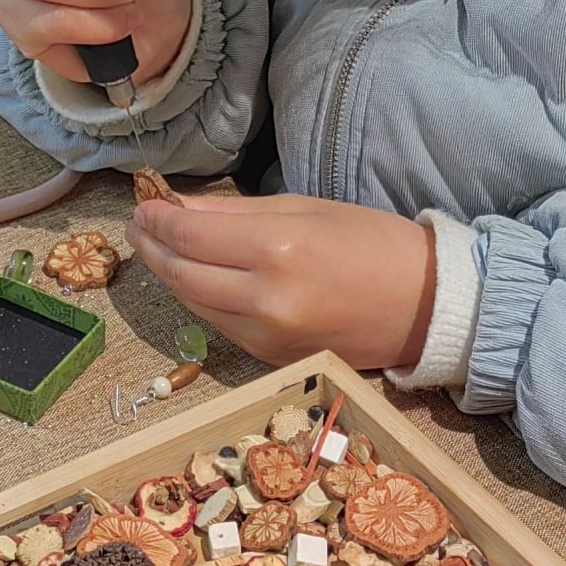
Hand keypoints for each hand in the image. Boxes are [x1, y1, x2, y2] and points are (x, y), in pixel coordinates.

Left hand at [128, 192, 436, 372]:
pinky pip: (221, 326)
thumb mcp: (306, 209)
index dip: (159, 221)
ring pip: (195, 305)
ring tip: (157, 249)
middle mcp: (266, 300)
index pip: (191, 236)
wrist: (426, 306)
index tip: (144, 205)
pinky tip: (193, 278)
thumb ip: (236, 212)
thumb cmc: (373, 242)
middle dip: (154, 248)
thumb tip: (179, 208)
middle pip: (183, 275)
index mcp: (277, 251)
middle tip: (139, 226)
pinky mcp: (272, 359)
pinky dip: (200, 300)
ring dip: (170, 276)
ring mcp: (267, 337)